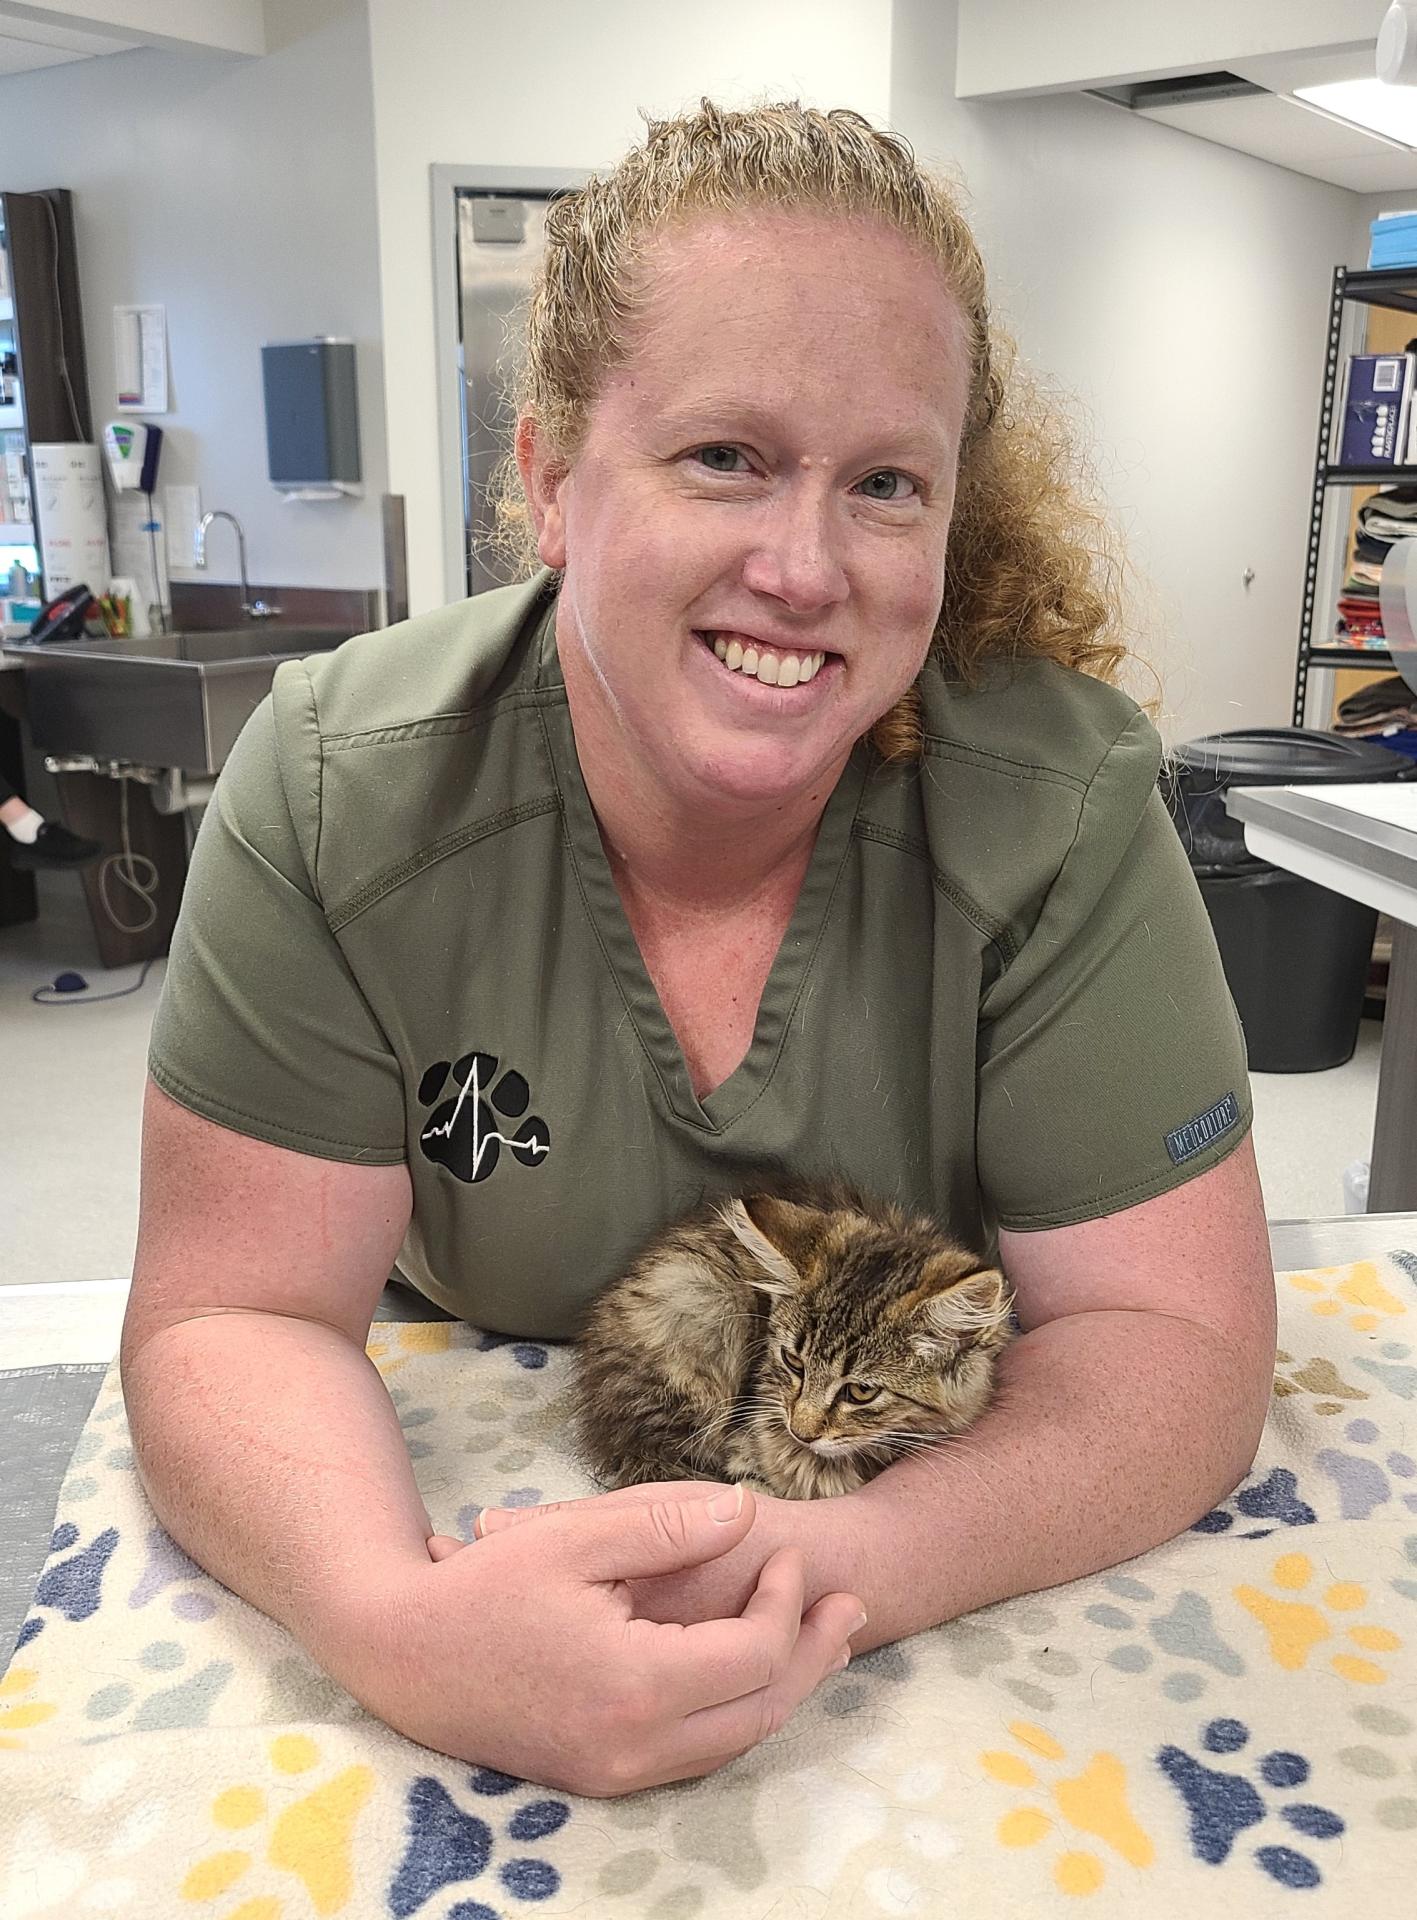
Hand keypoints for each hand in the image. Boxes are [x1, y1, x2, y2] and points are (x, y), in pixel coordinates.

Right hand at [359, 1484, 865, 1795]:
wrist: (399, 1656)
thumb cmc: (482, 1588)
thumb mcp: (576, 1536)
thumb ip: (667, 1523)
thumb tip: (747, 1509)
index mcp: (637, 1684)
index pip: (755, 1655)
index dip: (787, 1602)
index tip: (785, 1549)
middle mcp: (635, 1746)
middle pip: (761, 1713)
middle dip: (813, 1658)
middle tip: (850, 1609)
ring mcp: (615, 1772)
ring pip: (733, 1744)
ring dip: (784, 1690)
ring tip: (821, 1641)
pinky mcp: (598, 1777)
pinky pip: (694, 1754)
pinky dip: (735, 1712)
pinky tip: (749, 1671)